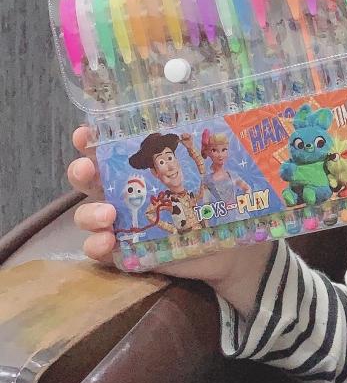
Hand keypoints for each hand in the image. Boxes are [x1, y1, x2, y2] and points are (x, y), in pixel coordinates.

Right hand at [69, 126, 272, 290]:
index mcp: (144, 166)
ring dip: (90, 213)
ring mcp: (123, 222)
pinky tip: (108, 243)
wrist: (229, 249)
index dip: (90, 140)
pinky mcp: (126, 251)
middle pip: (89, 178)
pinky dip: (97, 246)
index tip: (85, 135)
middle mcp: (126, 191)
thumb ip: (212, 155)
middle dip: (81, 171)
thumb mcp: (217, 175)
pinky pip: (100, 249)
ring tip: (108, 216)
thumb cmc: (218, 204)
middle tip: (87, 170)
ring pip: (89, 215)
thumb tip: (221, 131)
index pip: (109, 147)